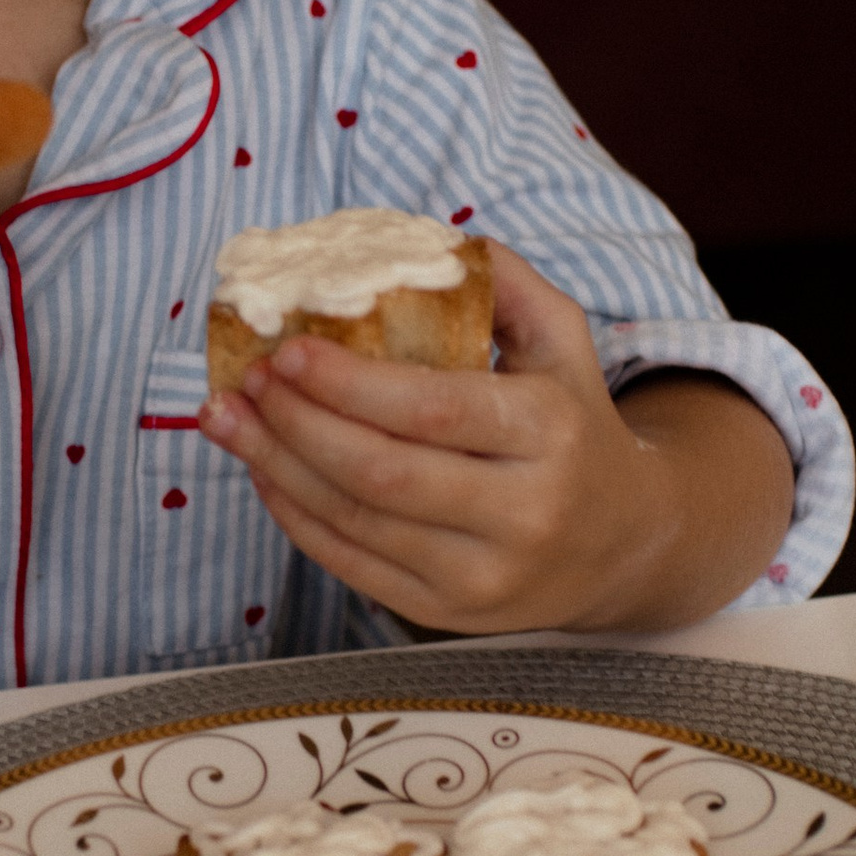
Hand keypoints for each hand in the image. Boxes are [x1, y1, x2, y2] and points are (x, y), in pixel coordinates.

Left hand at [198, 243, 794, 633]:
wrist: (625, 545)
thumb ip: (504, 283)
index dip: (349, 384)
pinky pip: (352, 566)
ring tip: (230, 419)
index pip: (432, 410)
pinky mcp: (450, 615)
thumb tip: (425, 239)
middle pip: (382, 473)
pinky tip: (265, 470)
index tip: (289, 349)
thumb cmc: (575, 426)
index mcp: (551, 432)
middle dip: (298, 424)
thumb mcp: (563, 342)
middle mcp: (524, 512)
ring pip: (356, 522)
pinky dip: (296, 516)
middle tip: (247, 380)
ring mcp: (485, 575)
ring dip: (277, 467)